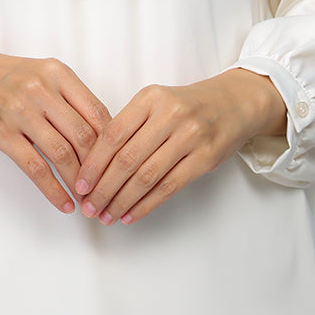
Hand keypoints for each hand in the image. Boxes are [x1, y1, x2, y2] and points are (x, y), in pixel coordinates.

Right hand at [0, 45, 110, 213]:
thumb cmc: (8, 78)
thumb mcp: (43, 75)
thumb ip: (70, 99)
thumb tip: (104, 137)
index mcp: (58, 73)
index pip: (98, 111)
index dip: (112, 143)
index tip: (119, 165)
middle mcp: (41, 89)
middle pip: (84, 135)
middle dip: (100, 169)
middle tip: (108, 190)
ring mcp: (20, 110)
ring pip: (62, 153)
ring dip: (79, 183)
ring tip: (89, 202)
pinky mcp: (1, 132)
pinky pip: (34, 167)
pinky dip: (53, 190)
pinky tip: (64, 203)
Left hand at [73, 68, 286, 225]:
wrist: (234, 103)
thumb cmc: (187, 106)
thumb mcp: (156, 102)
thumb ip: (130, 125)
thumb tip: (96, 164)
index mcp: (150, 98)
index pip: (113, 134)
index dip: (94, 163)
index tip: (81, 184)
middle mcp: (169, 115)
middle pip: (127, 159)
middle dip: (104, 188)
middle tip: (90, 207)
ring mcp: (189, 136)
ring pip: (147, 176)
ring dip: (122, 201)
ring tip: (107, 215)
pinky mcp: (205, 158)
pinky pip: (169, 187)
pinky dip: (146, 205)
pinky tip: (131, 214)